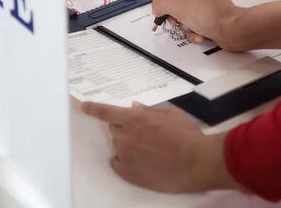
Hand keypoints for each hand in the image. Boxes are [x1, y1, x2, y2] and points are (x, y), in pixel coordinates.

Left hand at [80, 102, 240, 192]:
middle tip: (145, 134)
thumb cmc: (187, 136)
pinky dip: (124, 161)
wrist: (197, 162)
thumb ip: (149, 111)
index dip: (92, 108)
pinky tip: (140, 162)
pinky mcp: (128, 172)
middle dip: (125, 128)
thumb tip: (135, 108)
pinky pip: (117, 163)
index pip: (105, 112)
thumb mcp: (170, 114)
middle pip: (114, 129)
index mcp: (133, 118)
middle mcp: (124, 135)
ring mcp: (125, 154)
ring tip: (151, 150)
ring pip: (118, 145)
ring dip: (128, 145)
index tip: (83, 107)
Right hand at [152, 0, 241, 49]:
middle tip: (174, 21)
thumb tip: (156, 7)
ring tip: (192, 30)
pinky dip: (196, 30)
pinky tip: (200, 35)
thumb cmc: (208, 14)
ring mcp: (210, 4)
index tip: (162, 7)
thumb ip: (160, 4)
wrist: (234, 30)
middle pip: (177, 1)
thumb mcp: (177, 7)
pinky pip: (197, 22)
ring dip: (185, 26)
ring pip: (187, 14)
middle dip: (174, 15)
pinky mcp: (215, 16)